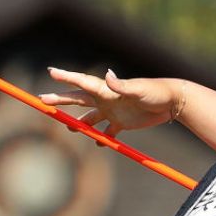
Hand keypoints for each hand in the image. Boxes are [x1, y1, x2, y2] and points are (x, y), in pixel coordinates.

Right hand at [39, 68, 183, 138]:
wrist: (172, 102)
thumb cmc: (156, 92)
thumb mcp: (138, 89)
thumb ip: (122, 85)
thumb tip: (107, 75)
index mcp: (107, 90)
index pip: (82, 82)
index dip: (66, 77)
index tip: (51, 72)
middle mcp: (106, 99)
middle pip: (78, 100)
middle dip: (61, 100)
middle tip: (43, 101)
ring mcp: (113, 111)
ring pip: (90, 117)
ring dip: (79, 122)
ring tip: (68, 126)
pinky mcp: (123, 122)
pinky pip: (108, 132)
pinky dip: (103, 138)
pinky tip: (99, 143)